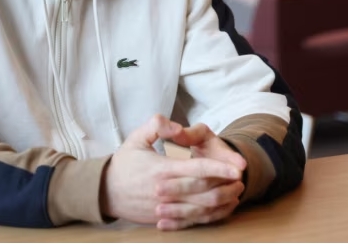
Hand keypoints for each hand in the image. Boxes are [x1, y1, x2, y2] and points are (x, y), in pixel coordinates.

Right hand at [100, 115, 242, 226]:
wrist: (104, 192)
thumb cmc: (123, 163)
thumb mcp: (136, 138)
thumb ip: (156, 125)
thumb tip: (176, 126)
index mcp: (162, 170)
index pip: (197, 169)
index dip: (220, 168)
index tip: (239, 167)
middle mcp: (166, 191)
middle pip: (204, 190)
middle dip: (227, 185)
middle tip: (242, 179)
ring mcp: (165, 208)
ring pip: (201, 209)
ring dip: (222, 202)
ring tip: (236, 192)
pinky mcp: (164, 219)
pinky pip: (192, 221)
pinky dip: (210, 216)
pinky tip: (222, 208)